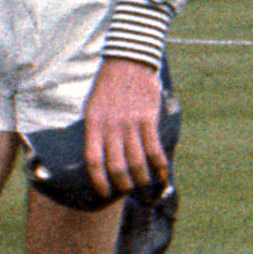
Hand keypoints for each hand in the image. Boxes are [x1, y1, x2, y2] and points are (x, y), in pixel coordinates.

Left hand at [80, 54, 169, 196]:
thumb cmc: (108, 85)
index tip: (104, 192)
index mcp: (93, 123)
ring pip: (137, 161)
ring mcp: (130, 122)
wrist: (128, 60)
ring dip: (141, 178)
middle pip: (116, 166)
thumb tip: (96, 156)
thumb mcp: (91, 106)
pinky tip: (161, 172)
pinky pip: (154, 148)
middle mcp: (110, 125)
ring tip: (143, 183)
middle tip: (126, 189)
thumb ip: (93, 130)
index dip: (99, 181)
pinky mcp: (148, 118)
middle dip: (122, 184)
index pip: (93, 160)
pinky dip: (159, 164)